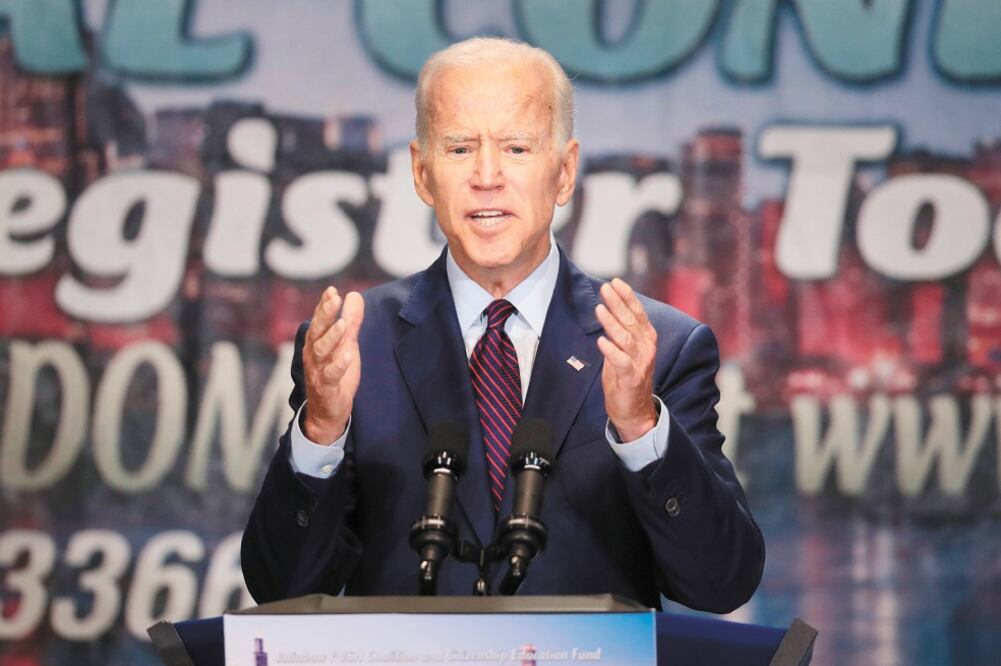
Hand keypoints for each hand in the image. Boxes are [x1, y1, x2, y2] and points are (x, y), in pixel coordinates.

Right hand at [302, 287, 364, 443]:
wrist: (328, 411)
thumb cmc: (336, 375)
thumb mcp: (347, 344)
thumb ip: (351, 321)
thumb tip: (354, 295)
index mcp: (317, 342)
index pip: (320, 320)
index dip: (324, 305)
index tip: (332, 291)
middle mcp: (314, 354)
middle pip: (317, 331)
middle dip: (325, 314)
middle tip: (334, 299)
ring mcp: (318, 371)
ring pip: (321, 351)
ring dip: (331, 336)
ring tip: (343, 324)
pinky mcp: (326, 387)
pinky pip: (330, 375)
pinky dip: (338, 365)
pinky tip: (348, 355)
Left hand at [595, 278, 657, 441]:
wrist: (634, 410)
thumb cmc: (626, 376)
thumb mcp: (625, 349)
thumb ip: (621, 331)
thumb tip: (609, 308)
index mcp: (646, 338)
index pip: (638, 312)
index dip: (627, 297)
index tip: (615, 282)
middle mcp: (646, 348)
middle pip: (631, 321)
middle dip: (618, 303)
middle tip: (605, 288)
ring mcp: (640, 363)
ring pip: (626, 338)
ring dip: (612, 323)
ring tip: (599, 309)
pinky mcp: (631, 378)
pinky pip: (621, 362)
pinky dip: (611, 351)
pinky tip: (601, 341)